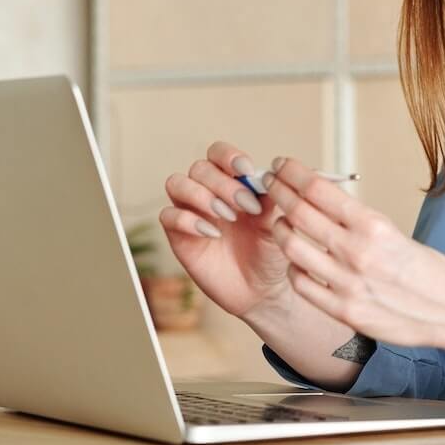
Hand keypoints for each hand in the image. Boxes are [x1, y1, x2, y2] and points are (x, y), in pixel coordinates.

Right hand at [158, 141, 289, 319]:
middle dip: (223, 183)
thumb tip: (270, 173)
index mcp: (231, 182)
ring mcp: (190, 213)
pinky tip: (212, 233)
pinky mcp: (178, 236)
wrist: (261, 291)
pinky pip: (168, 216)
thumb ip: (271, 198)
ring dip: (202, 195)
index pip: (218, 154)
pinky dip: (188, 219)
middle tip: (246, 206)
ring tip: (228, 216)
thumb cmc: (270, 253)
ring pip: (177, 183)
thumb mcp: (276, 223)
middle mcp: (207, 192)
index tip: (246, 170)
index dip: (228, 156)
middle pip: (200, 168)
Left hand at [259, 156, 444, 352]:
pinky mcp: (344, 311)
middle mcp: (357, 252)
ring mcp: (348, 284)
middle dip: (278, 192)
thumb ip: (357, 221)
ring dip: (280, 229)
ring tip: (279, 221)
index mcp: (373, 225)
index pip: (318, 189)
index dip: (293, 173)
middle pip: (299, 213)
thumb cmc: (427, 268)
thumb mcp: (394, 232)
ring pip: (292, 248)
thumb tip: (322, 201)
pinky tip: (295, 259)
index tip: (282, 165)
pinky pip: (302, 284)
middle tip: (269, 182)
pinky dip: (293, 267)